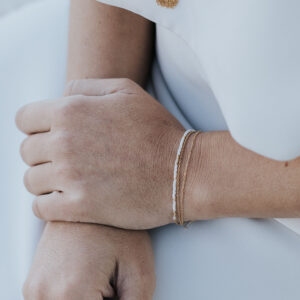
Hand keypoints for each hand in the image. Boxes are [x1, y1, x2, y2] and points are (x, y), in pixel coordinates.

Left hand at [16, 79, 185, 228]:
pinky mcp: (79, 208)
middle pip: (26, 151)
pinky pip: (40, 208)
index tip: (50, 134)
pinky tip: (66, 199)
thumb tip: (59, 94)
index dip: (36, 126)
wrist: (181, 171)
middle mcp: (64, 143)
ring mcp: (70, 177)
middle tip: (66, 158)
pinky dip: (48, 204)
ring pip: (31, 180)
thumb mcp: (126, 91)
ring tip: (68, 179)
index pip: (24, 119)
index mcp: (71, 112)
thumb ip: (85, 87)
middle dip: (43, 153)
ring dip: (45, 179)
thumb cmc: (156, 130)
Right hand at [23, 222, 154, 299]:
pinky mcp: (34, 279)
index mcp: (69, 293)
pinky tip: (90, 276)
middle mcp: (41, 292)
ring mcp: (33, 286)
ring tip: (102, 278)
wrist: (92, 192)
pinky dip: (76, 297)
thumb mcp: (139, 273)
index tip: (121, 291)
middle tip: (113, 283)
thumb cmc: (117, 226)